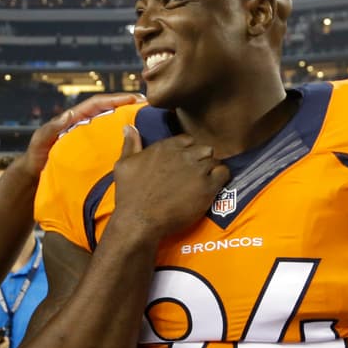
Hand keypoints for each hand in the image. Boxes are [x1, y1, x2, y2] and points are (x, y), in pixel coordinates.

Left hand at [22, 93, 143, 176]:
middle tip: (148, 107)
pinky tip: (136, 145)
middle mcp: (85, 126)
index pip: (98, 104)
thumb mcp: (40, 140)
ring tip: (149, 122)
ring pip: (112, 126)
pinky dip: (122, 141)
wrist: (35, 177)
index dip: (116, 99)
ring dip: (128, 122)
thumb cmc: (35, 156)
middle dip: (128, 106)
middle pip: (109, 111)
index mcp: (75, 119)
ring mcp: (89, 139)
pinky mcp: (92, 153)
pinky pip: (110, 143)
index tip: (134, 98)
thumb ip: (51, 127)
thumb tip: (69, 114)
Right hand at [111, 125, 231, 242]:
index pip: (187, 140)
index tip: (183, 163)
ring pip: (214, 161)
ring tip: (203, 182)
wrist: (139, 220)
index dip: (187, 151)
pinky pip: (223, 173)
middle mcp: (183, 154)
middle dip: (200, 160)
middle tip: (194, 175)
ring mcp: (197, 170)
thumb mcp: (123, 164)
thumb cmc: (129, 194)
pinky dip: (220, 178)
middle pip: (203, 149)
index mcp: (165, 147)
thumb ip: (130, 144)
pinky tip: (212, 187)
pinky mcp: (207, 187)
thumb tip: (128, 126)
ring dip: (210, 170)